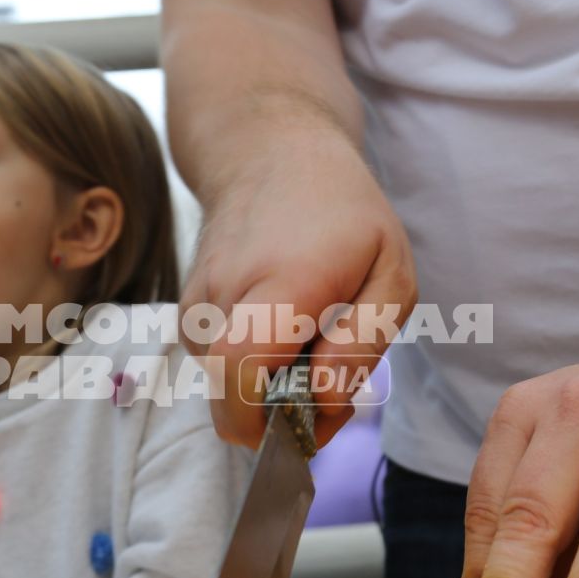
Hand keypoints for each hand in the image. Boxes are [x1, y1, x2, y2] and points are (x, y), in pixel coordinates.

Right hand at [184, 142, 415, 447]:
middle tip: (329, 382)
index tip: (314, 418)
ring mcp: (196, 307)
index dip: (270, 420)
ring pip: (227, 393)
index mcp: (282, 284)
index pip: (241, 373)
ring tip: (309, 340)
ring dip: (272, 390)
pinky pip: (220, 373)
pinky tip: (281, 330)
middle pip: (232, 402)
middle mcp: (223, 297)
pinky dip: (255, 370)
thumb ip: (361, 346)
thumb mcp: (391, 273)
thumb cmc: (341, 214)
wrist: (268, 156)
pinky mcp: (188, 317)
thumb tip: (320, 404)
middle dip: (282, 419)